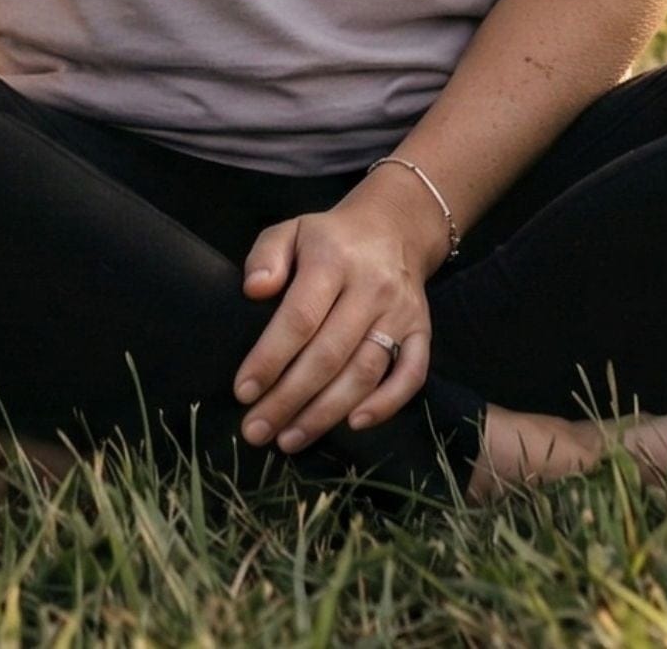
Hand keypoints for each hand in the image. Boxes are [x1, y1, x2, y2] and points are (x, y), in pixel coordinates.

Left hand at [232, 183, 436, 454]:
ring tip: (289, 439)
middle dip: (289, 400)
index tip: (243, 392)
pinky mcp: (423, 331)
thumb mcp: (290, 231)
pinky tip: (353, 426)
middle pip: (329, 355)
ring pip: (364, 372)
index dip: (270, 359)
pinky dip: (385, 404)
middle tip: (257, 431)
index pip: (300, 317)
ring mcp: (401, 313)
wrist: (394, 228)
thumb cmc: (329, 239)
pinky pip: (411, 375)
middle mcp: (372, 288)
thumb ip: (266, 256)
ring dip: (326, 413)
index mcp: (333, 259)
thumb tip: (254, 291)